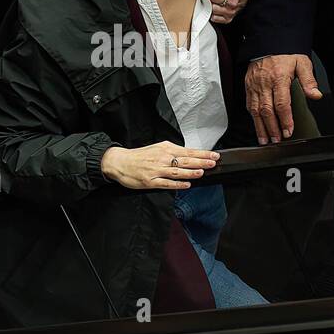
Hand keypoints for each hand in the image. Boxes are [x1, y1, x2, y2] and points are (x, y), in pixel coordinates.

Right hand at [100, 142, 218, 189]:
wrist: (120, 162)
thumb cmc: (139, 156)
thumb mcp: (157, 148)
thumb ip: (172, 151)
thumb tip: (189, 155)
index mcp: (165, 149)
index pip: (188, 151)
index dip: (202, 154)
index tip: (214, 155)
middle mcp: (162, 159)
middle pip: (185, 160)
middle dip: (201, 161)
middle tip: (213, 163)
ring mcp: (157, 171)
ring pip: (177, 171)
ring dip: (191, 172)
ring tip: (202, 172)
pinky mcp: (150, 182)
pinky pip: (167, 183)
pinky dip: (178, 184)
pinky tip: (187, 184)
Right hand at [244, 54, 322, 144]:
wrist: (268, 40)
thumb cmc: (285, 52)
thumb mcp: (302, 62)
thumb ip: (308, 80)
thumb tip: (315, 95)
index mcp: (279, 78)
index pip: (281, 104)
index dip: (285, 120)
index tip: (288, 131)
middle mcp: (264, 83)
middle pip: (267, 110)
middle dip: (272, 128)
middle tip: (277, 141)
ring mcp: (254, 85)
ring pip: (255, 110)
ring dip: (260, 127)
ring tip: (265, 139)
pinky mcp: (248, 85)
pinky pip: (248, 104)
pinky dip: (253, 117)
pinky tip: (257, 125)